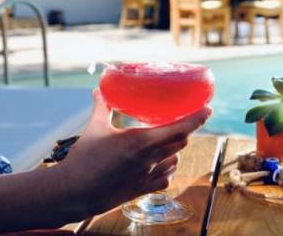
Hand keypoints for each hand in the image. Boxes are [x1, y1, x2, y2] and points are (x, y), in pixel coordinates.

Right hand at [54, 90, 211, 217]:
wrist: (75, 192)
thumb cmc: (83, 160)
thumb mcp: (94, 128)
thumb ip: (101, 108)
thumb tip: (99, 90)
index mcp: (140, 142)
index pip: (178, 129)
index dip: (196, 119)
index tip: (207, 109)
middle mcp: (148, 159)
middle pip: (180, 142)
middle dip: (187, 129)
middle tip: (189, 118)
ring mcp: (147, 176)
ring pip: (175, 159)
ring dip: (177, 148)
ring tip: (173, 138)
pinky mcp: (142, 189)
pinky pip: (166, 177)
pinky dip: (169, 167)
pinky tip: (164, 162)